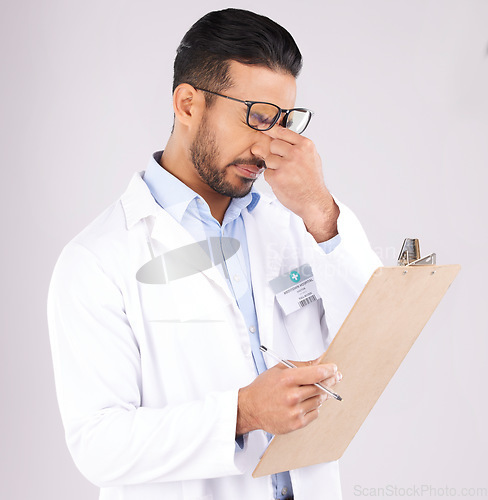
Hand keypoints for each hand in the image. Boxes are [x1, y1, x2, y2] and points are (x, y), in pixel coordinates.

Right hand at [236, 358, 341, 435]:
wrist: (250, 408)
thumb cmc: (264, 387)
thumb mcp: (280, 369)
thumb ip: (302, 365)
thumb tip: (321, 360)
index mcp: (287, 379)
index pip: (317, 374)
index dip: (329, 370)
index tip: (334, 368)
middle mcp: (291, 396)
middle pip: (321, 387)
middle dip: (331, 381)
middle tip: (335, 377)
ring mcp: (294, 411)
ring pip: (319, 400)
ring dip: (322, 394)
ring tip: (316, 390)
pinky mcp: (296, 424)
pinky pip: (315, 413)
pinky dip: (314, 407)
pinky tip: (306, 402)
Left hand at [255, 126, 338, 241]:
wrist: (314, 201)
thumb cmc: (312, 181)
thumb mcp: (309, 158)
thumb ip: (293, 147)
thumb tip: (270, 139)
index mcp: (305, 145)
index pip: (283, 132)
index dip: (272, 131)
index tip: (265, 129)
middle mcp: (296, 153)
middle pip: (273, 145)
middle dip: (276, 154)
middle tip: (285, 165)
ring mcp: (286, 165)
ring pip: (268, 159)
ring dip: (274, 167)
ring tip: (286, 175)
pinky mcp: (277, 177)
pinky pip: (267, 172)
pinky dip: (272, 178)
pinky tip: (283, 182)